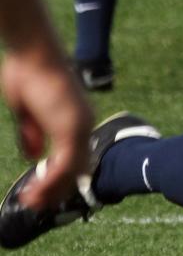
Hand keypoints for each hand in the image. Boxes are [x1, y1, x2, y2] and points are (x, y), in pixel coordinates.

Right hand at [2, 46, 91, 210]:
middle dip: (57, 190)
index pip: (75, 157)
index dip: (58, 178)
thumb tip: (35, 158)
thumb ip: (32, 134)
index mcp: (75, 119)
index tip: (37, 190)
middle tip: (34, 204)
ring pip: (72, 172)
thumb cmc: (26, 72)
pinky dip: (49, 183)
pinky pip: (63, 166)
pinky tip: (32, 192)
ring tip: (30, 202)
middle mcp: (83, 124)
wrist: (32, 52)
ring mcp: (79, 126)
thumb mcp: (27, 111)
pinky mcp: (70, 128)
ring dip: (51, 191)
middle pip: (77, 169)